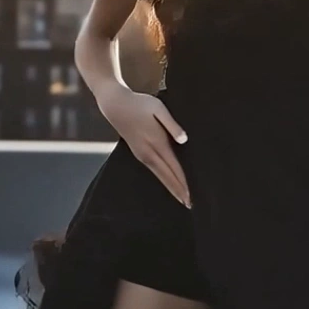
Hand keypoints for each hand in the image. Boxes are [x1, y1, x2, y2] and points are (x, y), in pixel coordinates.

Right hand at [98, 84, 190, 207]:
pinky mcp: (138, 154)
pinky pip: (154, 171)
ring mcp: (142, 155)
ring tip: (182, 199)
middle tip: (191, 204)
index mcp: (157, 142)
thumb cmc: (140, 104)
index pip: (174, 167)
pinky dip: (164, 180)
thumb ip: (172, 124)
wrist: (115, 105)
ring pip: (160, 176)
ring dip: (172, 188)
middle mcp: (149, 153)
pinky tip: (169, 184)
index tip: (193, 194)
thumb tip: (184, 140)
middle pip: (167, 176)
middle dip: (179, 191)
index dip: (184, 182)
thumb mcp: (159, 108)